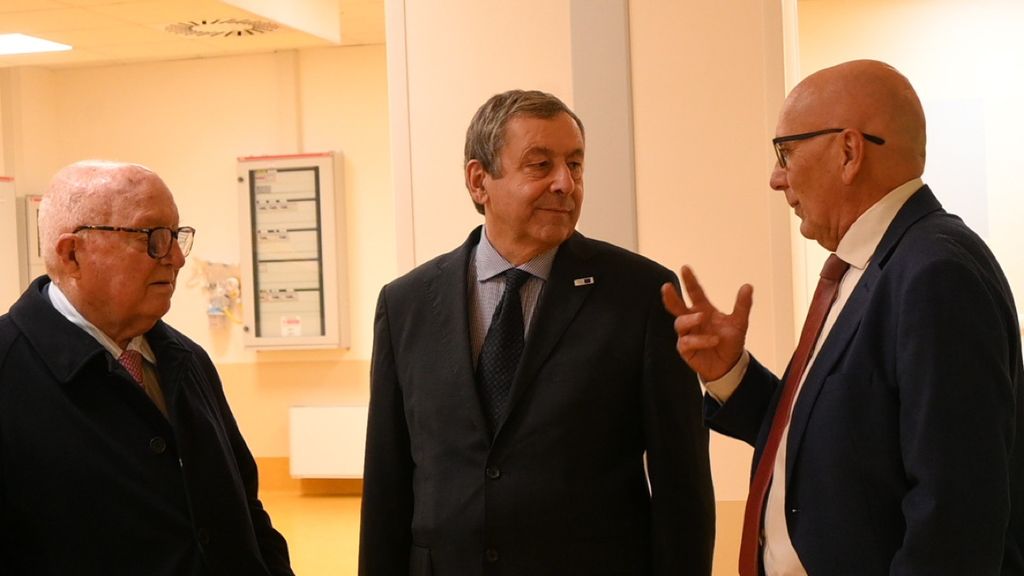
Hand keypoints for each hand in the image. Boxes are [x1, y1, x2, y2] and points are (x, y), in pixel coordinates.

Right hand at [661, 266, 752, 381]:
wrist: (729, 365)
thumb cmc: (730, 342)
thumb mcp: (739, 323)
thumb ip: (742, 305)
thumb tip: (748, 286)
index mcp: (703, 309)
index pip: (695, 292)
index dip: (689, 281)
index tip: (685, 268)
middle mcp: (692, 320)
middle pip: (677, 306)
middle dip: (671, 297)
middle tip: (666, 287)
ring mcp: (687, 334)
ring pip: (680, 323)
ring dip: (690, 319)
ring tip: (702, 317)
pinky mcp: (685, 349)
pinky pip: (686, 342)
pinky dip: (698, 340)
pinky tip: (712, 340)